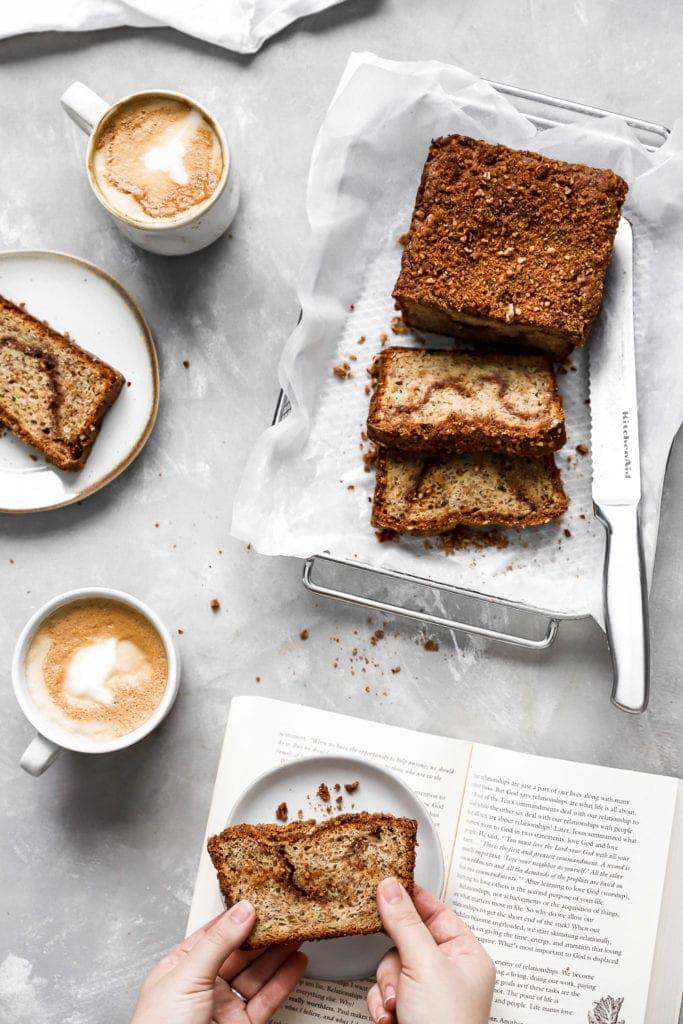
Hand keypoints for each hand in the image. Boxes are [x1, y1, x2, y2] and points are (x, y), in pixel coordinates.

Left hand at [131, 901, 306, 1023]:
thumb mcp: (186, 977)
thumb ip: (218, 943)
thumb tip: (242, 911)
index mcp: (181, 968)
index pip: (214, 934)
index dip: (237, 917)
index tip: (260, 900)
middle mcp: (203, 986)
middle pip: (240, 953)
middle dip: (263, 934)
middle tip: (285, 916)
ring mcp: (224, 1008)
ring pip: (257, 974)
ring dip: (278, 954)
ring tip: (296, 934)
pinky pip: (267, 1000)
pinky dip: (284, 981)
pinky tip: (295, 964)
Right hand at [366, 880, 494, 1023]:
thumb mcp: (424, 966)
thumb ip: (404, 923)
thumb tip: (390, 886)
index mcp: (466, 954)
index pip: (435, 911)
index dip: (410, 899)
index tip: (385, 886)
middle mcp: (448, 971)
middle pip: (405, 939)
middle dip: (394, 962)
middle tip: (398, 973)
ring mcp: (427, 992)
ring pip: (390, 966)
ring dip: (387, 986)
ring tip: (397, 1005)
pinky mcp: (408, 1009)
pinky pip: (383, 989)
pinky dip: (381, 1003)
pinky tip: (390, 1017)